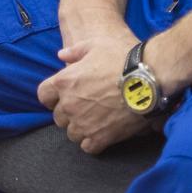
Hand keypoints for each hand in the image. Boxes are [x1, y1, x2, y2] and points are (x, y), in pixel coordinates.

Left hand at [37, 30, 148, 154]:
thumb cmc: (122, 58)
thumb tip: (61, 55)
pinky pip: (87, 147)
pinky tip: (103, 133)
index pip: (43, 95)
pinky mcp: (100, 138)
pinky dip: (93, 142)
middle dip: (69, 112)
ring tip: (95, 120)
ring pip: (71, 134)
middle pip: (58, 117)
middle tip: (86, 106)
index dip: (52, 96)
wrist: (147, 79)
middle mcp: (69, 104)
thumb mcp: (95, 45)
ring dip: (80, 128)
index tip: (63, 95)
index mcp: (64, 82)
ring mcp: (83, 123)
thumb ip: (75, 51)